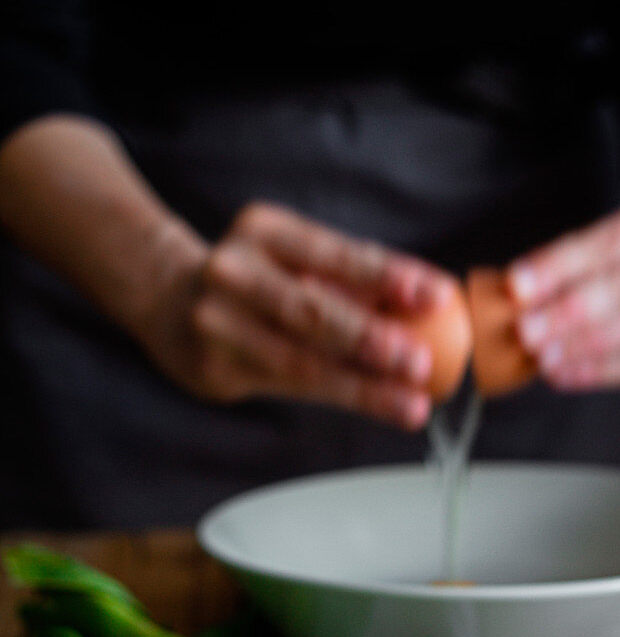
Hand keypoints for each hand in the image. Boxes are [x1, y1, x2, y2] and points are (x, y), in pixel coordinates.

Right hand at [148, 202, 454, 428]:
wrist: (167, 301)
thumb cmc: (255, 281)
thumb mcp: (295, 260)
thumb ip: (352, 282)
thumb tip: (431, 309)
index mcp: (265, 231)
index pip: (336, 254)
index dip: (388, 276)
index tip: (435, 296)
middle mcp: (235, 272)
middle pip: (312, 310)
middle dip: (371, 339)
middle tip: (419, 361)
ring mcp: (218, 322)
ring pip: (301, 361)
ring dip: (364, 385)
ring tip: (410, 402)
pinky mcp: (214, 368)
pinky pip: (288, 386)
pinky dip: (341, 395)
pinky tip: (380, 404)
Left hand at [507, 192, 619, 404]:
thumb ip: (578, 269)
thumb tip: (512, 292)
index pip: (609, 239)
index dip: (560, 263)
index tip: (515, 285)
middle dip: (568, 308)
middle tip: (523, 329)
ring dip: (584, 342)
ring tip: (541, 358)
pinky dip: (602, 370)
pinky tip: (564, 375)